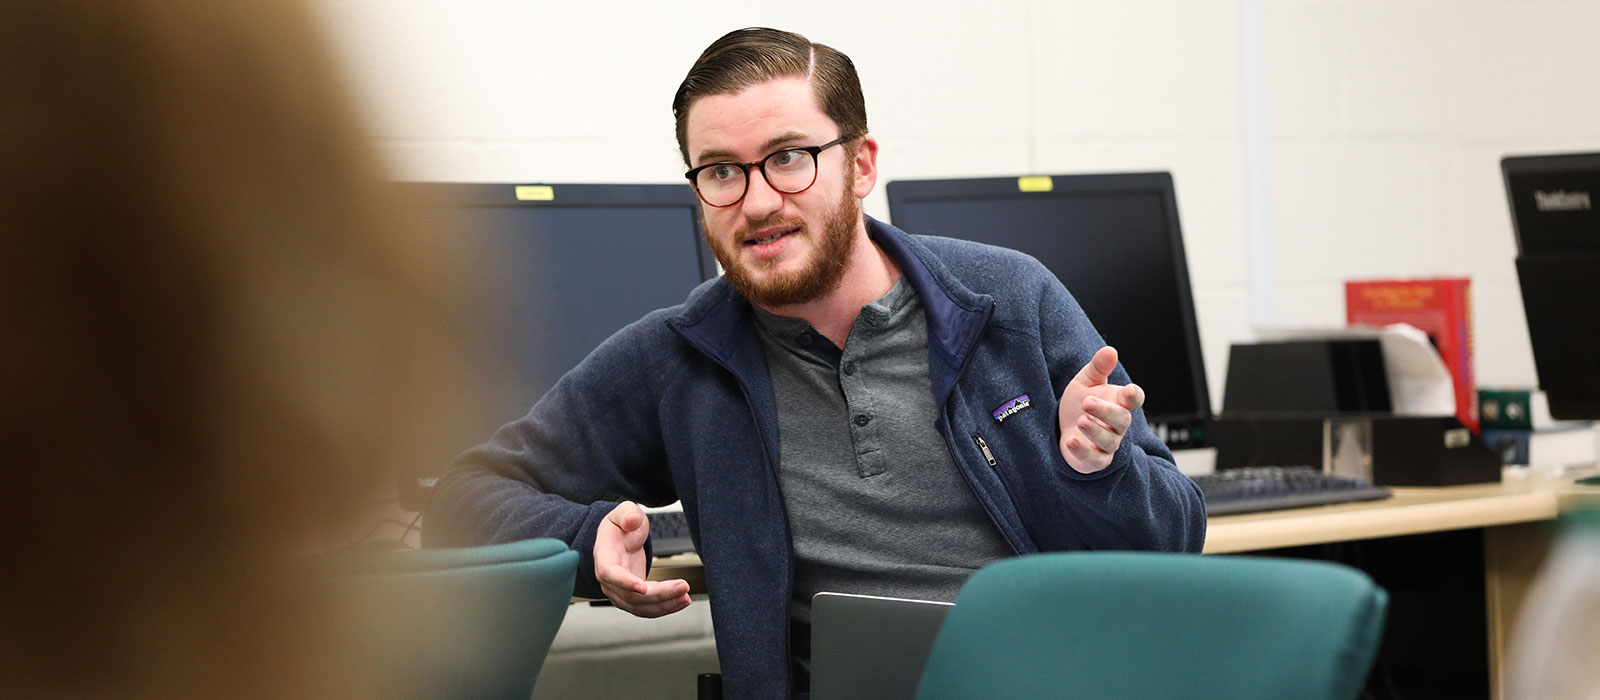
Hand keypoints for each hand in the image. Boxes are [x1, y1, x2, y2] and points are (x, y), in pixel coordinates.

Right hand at [594, 501, 690, 616]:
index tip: (643, 587)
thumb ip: (627, 514)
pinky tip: (680, 601)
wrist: (620, 539)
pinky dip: (664, 607)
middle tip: (682, 586)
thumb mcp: (624, 511)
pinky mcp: (631, 598)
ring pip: (639, 607)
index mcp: (604, 556)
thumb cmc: (621, 526)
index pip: (608, 573)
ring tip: (685, 597)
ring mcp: (619, 591)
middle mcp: (608, 579)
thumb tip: (632, 520)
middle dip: (658, 594)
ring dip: (664, 605)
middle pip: (630, 596)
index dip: (624, 582)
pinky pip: (646, 608)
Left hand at [1058, 346, 1145, 473]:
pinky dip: (1083, 451)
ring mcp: (1108, 444)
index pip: (1134, 399)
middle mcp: (1116, 425)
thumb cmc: (1080, 404)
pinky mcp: (1095, 460)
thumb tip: (1110, 350)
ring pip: (1109, 441)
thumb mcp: (1086, 382)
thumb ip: (1098, 367)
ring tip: (1081, 420)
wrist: (1064, 428)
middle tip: (1087, 402)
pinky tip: (1071, 440)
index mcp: (1118, 403)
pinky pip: (1095, 459)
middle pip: (1121, 420)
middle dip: (1106, 411)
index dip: (1134, 396)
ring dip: (1095, 431)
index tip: (1128, 391)